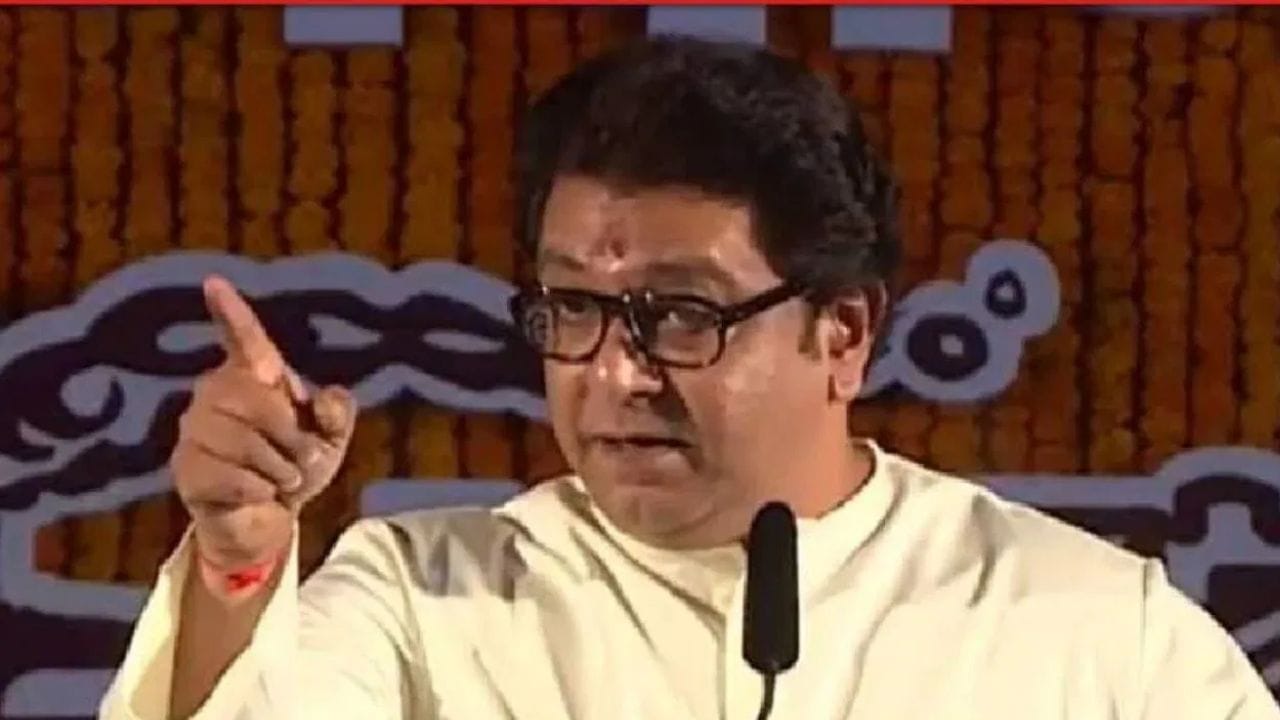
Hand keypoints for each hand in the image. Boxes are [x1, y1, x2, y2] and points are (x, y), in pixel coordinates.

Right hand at [171, 275, 355, 576]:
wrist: (266, 519)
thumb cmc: (296, 466)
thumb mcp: (330, 440)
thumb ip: (338, 414)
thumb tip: (324, 399)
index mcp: (251, 377)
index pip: (242, 338)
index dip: (230, 312)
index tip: (214, 283)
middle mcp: (214, 394)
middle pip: (260, 403)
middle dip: (294, 438)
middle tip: (304, 461)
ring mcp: (194, 431)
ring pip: (248, 445)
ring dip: (282, 470)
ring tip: (281, 479)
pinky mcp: (185, 469)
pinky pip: (236, 478)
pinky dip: (261, 492)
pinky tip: (257, 494)